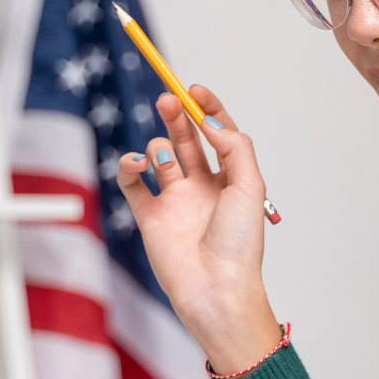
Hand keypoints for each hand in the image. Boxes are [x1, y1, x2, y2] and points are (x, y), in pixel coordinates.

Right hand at [115, 86, 282, 375]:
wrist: (215, 289)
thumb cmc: (239, 244)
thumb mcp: (249, 185)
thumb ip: (234, 146)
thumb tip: (209, 121)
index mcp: (230, 178)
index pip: (218, 133)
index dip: (207, 108)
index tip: (194, 89)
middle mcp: (202, 187)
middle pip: (186, 138)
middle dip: (177, 114)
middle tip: (168, 97)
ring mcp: (174, 200)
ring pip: (159, 156)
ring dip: (159, 147)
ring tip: (164, 161)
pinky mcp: (150, 217)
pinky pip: (132, 182)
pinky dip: (129, 166)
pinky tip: (137, 164)